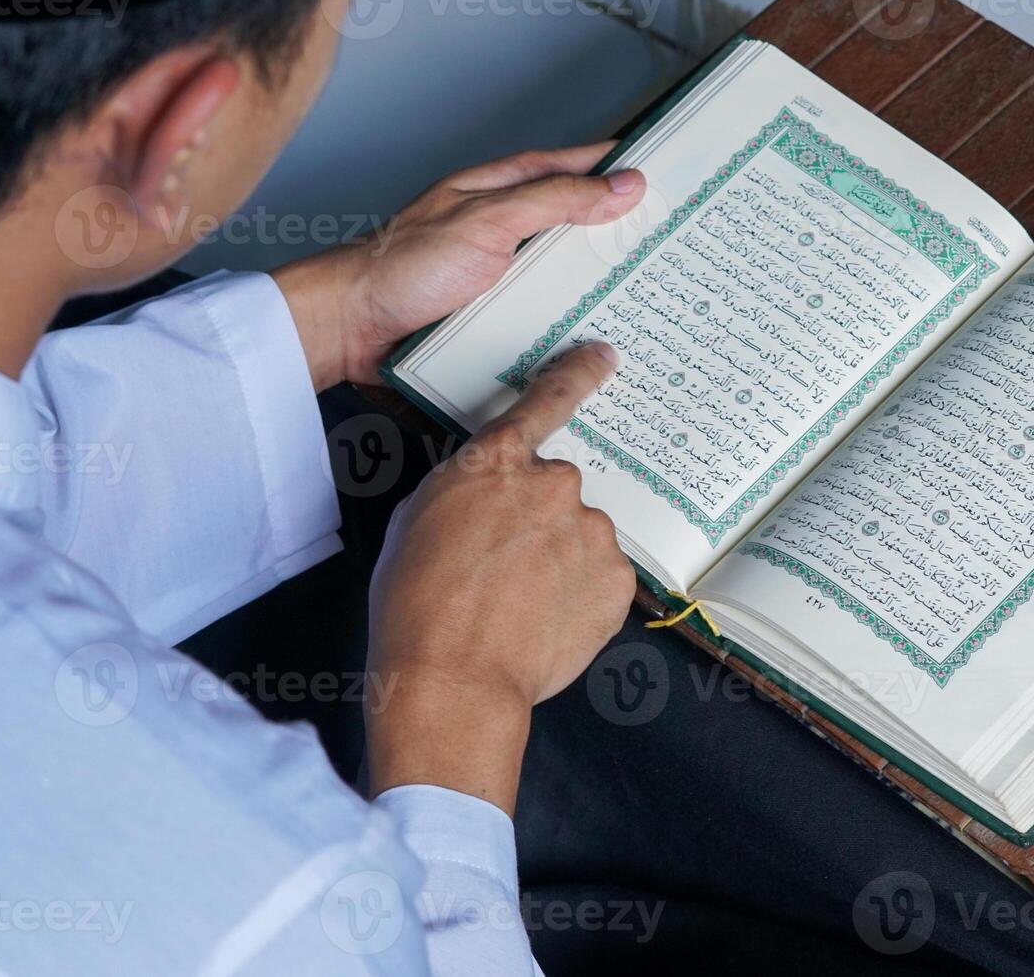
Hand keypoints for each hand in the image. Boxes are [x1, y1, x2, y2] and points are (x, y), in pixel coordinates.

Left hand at [274, 143, 644, 389]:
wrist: (353, 327)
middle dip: (617, 234)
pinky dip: (569, 324)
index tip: (662, 172)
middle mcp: (504, 230)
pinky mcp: (493, 316)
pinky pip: (543, 316)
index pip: (573, 167)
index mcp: (502, 190)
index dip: (616, 166)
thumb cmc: (404, 267)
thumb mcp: (490, 222)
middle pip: (575, 225)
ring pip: (562, 276)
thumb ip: (556, 201)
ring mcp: (499, 275)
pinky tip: (592, 337)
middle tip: (666, 243)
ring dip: (595, 288)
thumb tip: (621, 185)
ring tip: (644, 297)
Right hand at [364, 343, 635, 814]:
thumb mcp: (416, 522)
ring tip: (518, 607)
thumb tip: (488, 496)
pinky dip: (581, 595)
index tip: (604, 355)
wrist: (453, 678)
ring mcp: (592, 532)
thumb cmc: (416, 604)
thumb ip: (464, 490)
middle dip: (536, 522)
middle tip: (501, 571)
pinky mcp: (617, 580)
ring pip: (580, 536)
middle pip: (555, 491)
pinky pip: (602, 577)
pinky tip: (545, 622)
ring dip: (559, 560)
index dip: (578, 374)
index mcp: (495, 463)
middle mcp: (553, 485)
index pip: (546, 401)